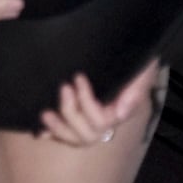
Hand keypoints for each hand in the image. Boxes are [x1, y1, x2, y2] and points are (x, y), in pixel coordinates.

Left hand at [38, 61, 160, 147]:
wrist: (131, 44)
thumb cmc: (136, 57)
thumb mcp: (141, 69)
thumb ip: (135, 90)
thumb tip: (119, 113)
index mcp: (119, 109)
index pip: (101, 121)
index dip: (86, 102)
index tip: (78, 77)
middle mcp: (105, 117)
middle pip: (87, 135)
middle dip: (71, 113)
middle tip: (64, 87)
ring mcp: (91, 117)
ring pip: (76, 138)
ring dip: (59, 128)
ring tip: (45, 113)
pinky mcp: (79, 113)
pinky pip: (67, 133)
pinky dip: (54, 134)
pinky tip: (41, 132)